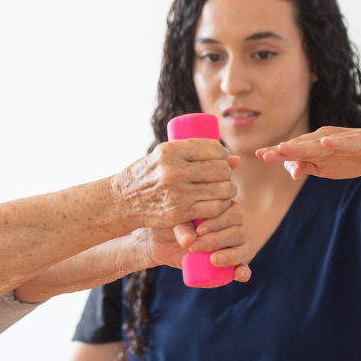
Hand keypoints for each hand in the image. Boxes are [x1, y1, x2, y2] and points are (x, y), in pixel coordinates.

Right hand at [112, 140, 238, 228]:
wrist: (124, 200)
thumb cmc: (147, 174)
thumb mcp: (165, 157)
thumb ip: (195, 155)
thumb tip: (236, 159)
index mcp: (171, 151)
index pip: (212, 148)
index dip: (223, 154)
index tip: (223, 160)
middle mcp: (175, 170)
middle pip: (220, 169)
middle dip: (227, 173)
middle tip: (223, 177)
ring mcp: (178, 192)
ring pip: (221, 190)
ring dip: (228, 190)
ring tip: (224, 190)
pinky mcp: (180, 212)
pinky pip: (214, 208)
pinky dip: (220, 206)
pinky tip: (217, 203)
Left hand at [136, 201, 252, 282]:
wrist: (160, 242)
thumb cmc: (169, 224)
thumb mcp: (173, 222)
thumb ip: (182, 228)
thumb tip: (189, 241)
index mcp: (225, 208)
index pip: (234, 213)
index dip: (218, 223)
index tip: (199, 231)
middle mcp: (234, 225)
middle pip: (239, 232)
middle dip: (217, 241)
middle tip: (194, 247)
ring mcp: (234, 245)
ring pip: (245, 249)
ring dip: (231, 256)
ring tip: (213, 260)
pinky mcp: (231, 263)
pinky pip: (244, 267)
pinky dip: (244, 271)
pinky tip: (238, 274)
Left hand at [256, 127, 360, 179]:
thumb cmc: (350, 158)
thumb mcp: (325, 168)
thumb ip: (307, 168)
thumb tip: (291, 171)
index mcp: (314, 146)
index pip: (292, 150)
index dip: (276, 152)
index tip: (259, 155)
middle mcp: (323, 138)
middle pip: (300, 145)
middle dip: (282, 150)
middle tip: (265, 154)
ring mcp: (340, 138)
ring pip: (318, 143)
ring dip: (301, 146)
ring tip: (285, 148)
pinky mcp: (358, 141)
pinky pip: (345, 142)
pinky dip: (335, 143)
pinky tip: (325, 143)